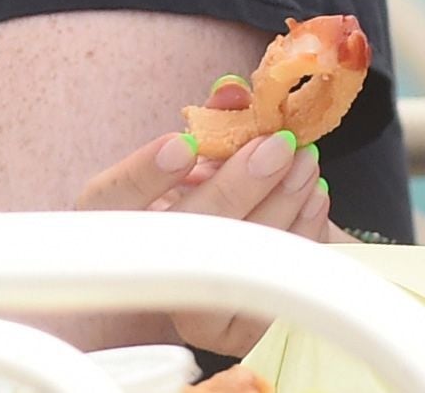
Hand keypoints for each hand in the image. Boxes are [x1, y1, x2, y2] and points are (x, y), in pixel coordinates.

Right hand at [76, 80, 335, 358]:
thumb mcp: (210, 154)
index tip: (183, 145)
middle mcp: (140, 267)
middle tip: (279, 144)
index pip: (110, 199)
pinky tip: (314, 198)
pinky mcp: (236, 333)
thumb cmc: (218, 192)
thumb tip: (234, 92)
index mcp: (115, 215)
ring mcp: (187, 309)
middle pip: (179, 235)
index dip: (143, 175)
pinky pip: (272, 285)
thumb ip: (218, 118)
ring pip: (231, 263)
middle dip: (236, 186)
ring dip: (279, 204)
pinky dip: (299, 235)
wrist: (250, 247)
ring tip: (306, 161)